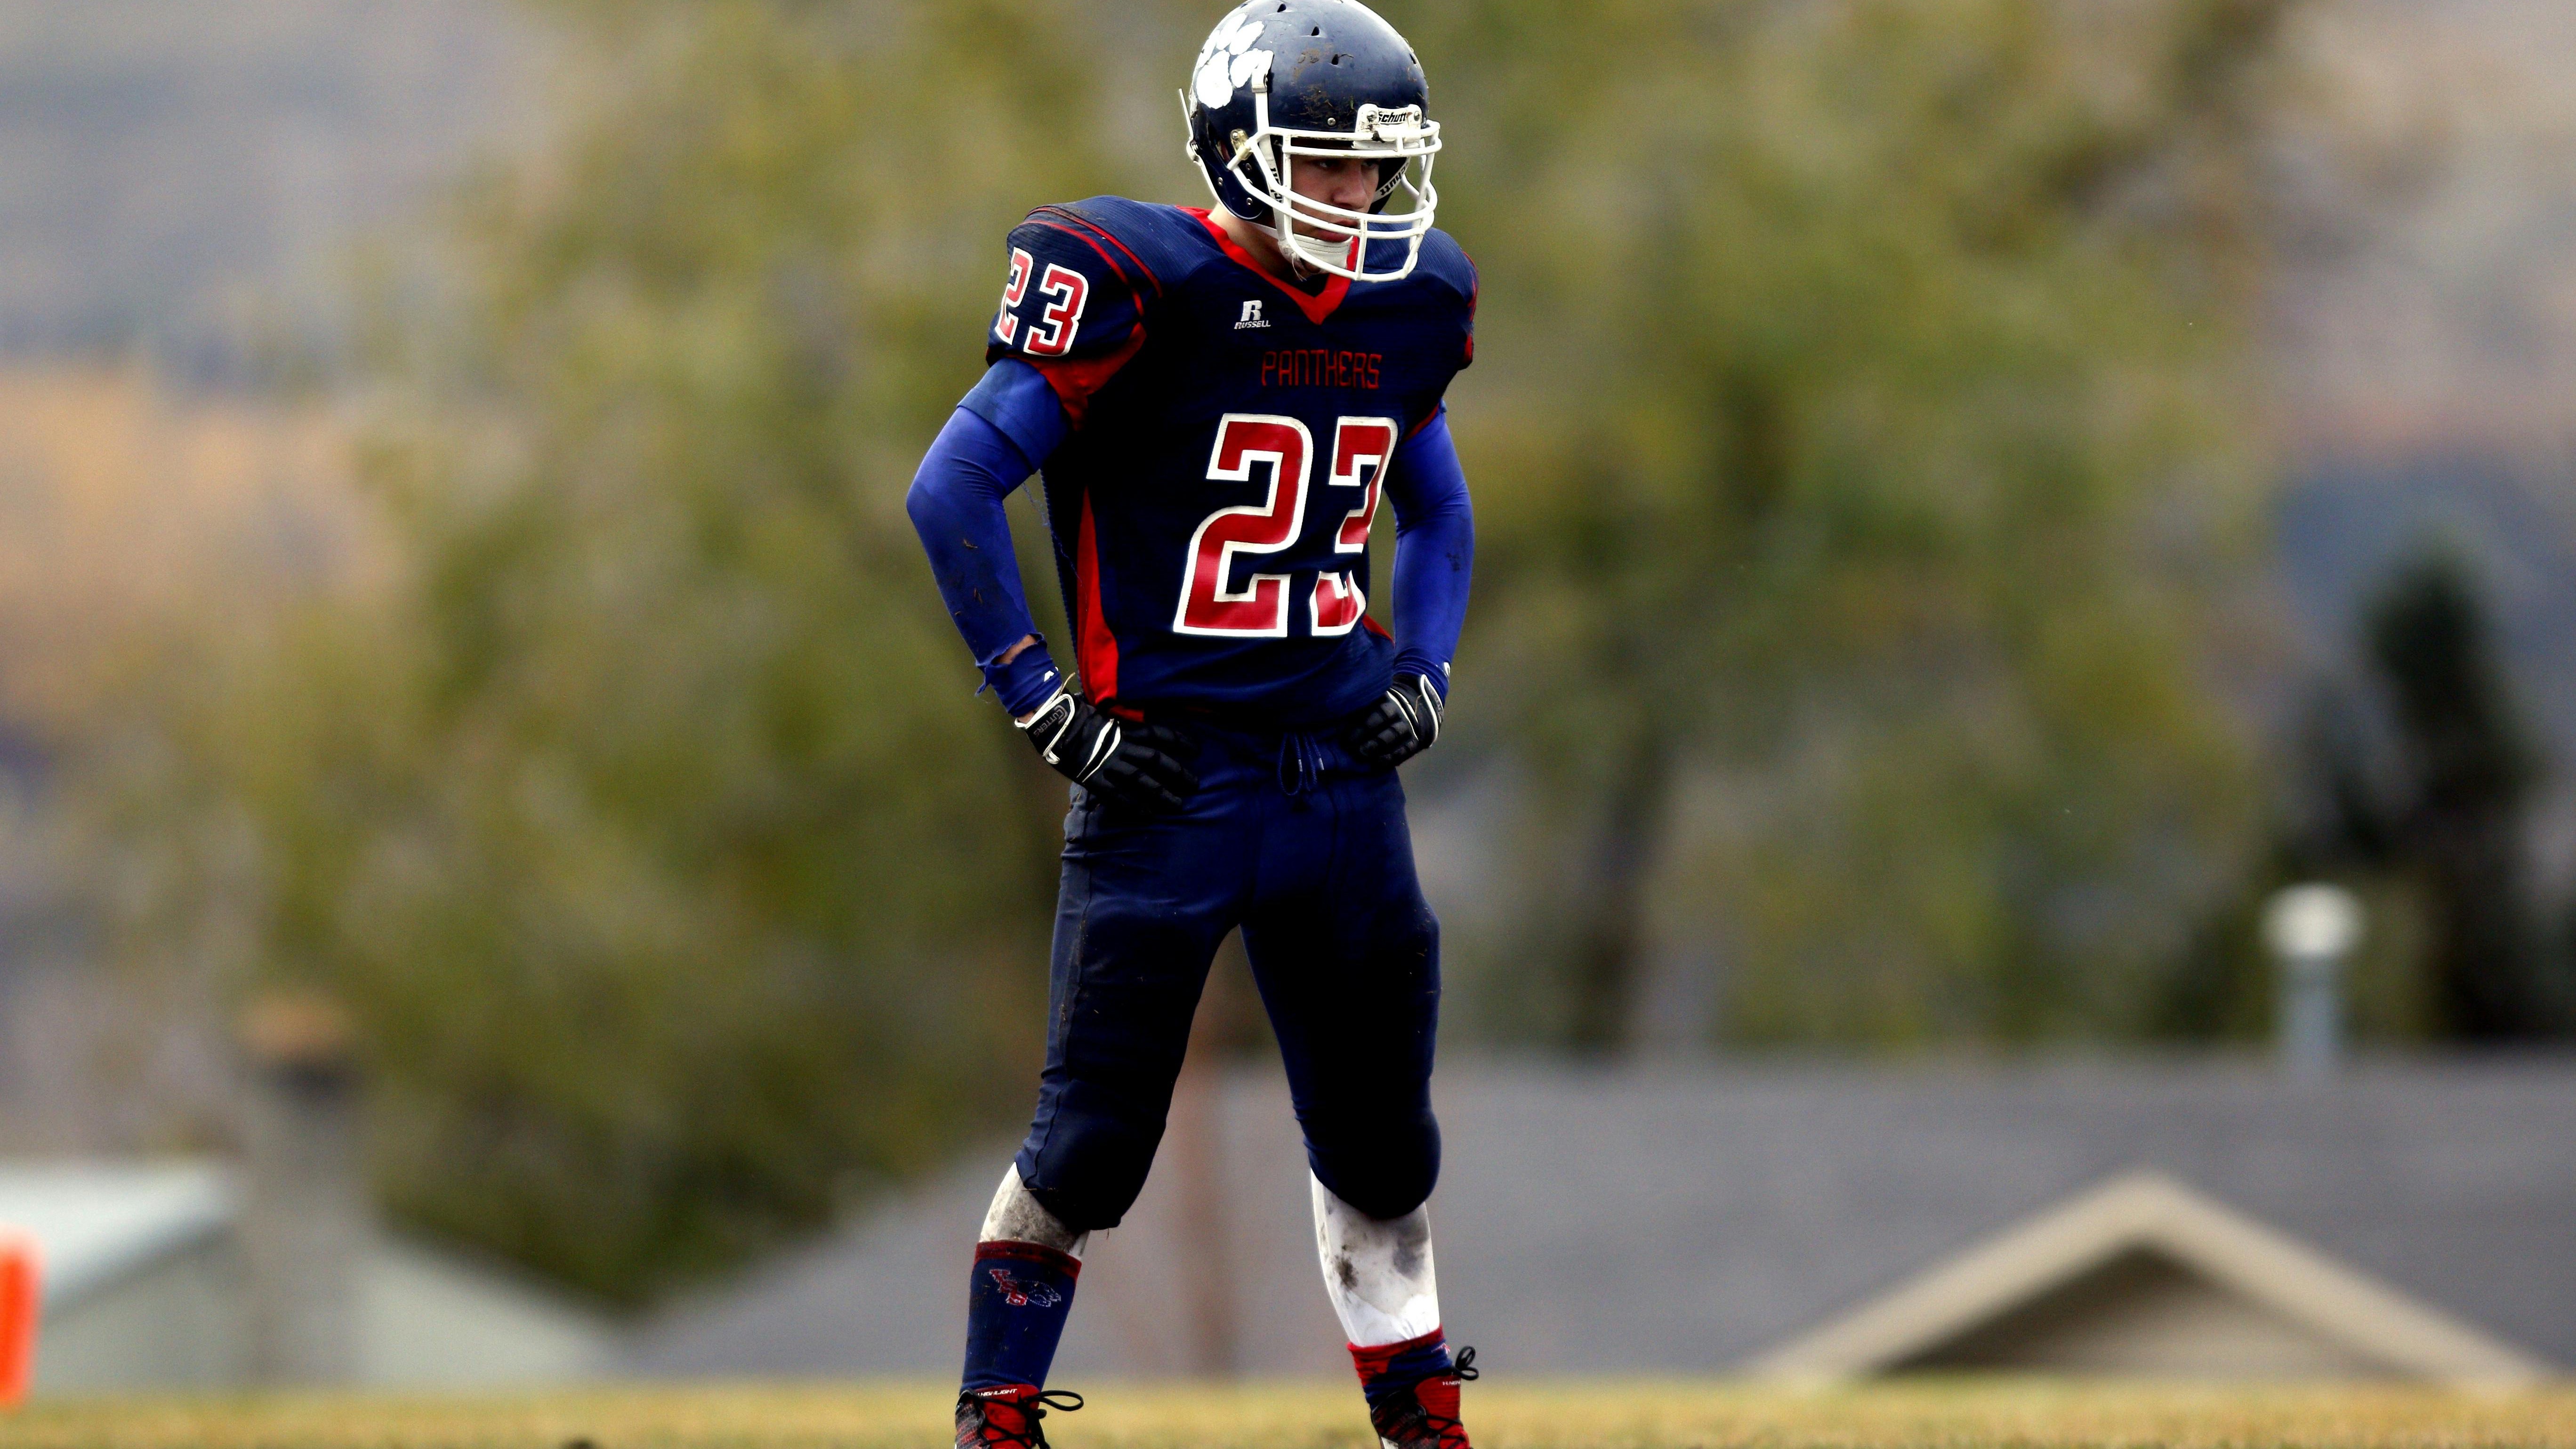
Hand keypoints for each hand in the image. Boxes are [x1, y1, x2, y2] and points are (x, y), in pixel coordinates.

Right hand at [1017, 686, 1197, 810]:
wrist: (1052, 726)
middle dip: (1178, 773)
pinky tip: (1148, 814)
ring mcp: (1110, 764)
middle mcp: (1122, 746)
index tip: (1197, 749)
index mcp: (1125, 728)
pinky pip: (1119, 796)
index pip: (1159, 734)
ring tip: (1178, 805)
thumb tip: (1135, 723)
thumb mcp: (1105, 711)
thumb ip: (1122, 721)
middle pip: (1157, 760)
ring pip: (1143, 781)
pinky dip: (1135, 805)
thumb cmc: (1076, 715)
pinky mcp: (1096, 780)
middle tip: (1195, 784)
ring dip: (1162, 794)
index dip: (1180, 742)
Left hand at [1345, 672, 1442, 767]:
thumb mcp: (1372, 703)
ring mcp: (1408, 726)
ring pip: (1394, 734)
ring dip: (1378, 745)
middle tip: (1352, 747)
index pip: (1375, 710)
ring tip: (1362, 754)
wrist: (1414, 711)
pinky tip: (1378, 762)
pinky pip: (1405, 749)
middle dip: (1367, 733)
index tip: (1346, 736)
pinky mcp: (1414, 741)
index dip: (1361, 724)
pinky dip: (1392, 757)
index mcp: (1387, 700)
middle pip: (1384, 720)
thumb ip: (1357, 710)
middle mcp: (1400, 711)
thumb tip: (1335, 718)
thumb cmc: (1381, 710)